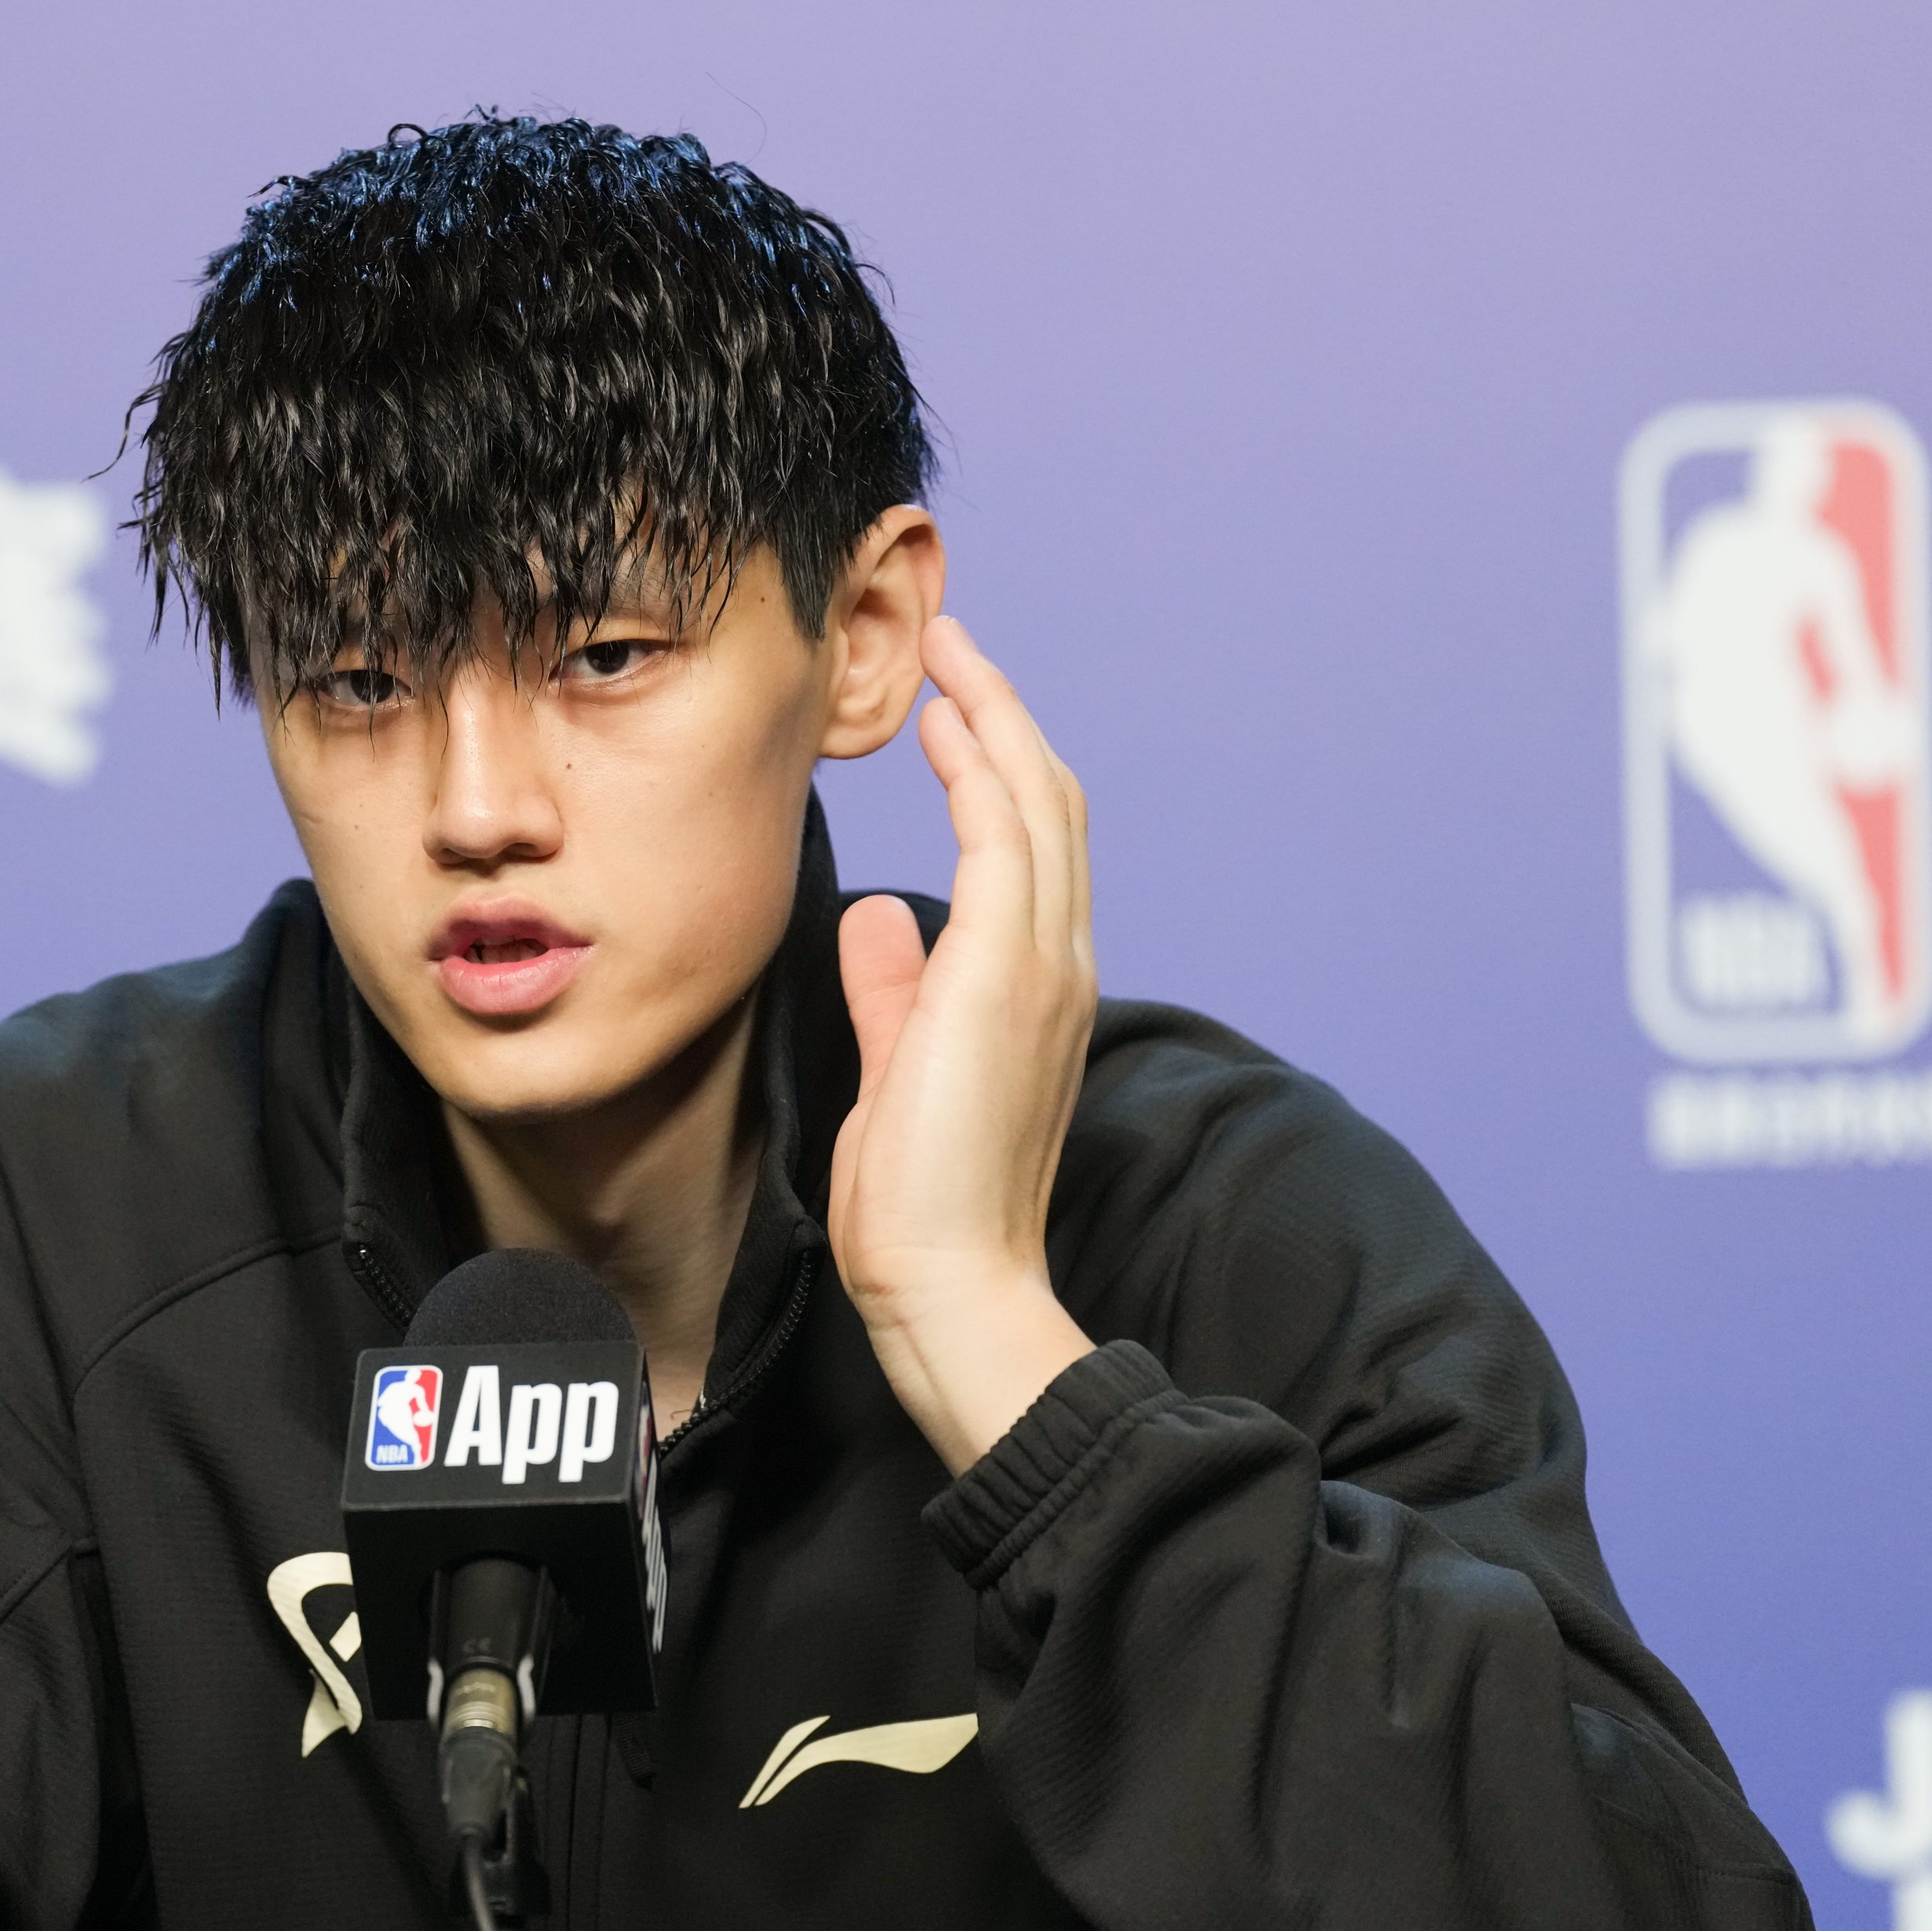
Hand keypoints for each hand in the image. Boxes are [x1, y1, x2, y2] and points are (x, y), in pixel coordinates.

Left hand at [828, 617, 1100, 1472]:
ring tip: (949, 653)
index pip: (1029, 852)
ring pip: (1038, 804)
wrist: (949, 1284)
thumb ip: (894, 991)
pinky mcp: (1006, 974)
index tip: (949, 713)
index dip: (996, 769)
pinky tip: (945, 722)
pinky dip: (981, 767)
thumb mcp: (898, 1071)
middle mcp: (1054, 966)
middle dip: (1001, 716)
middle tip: (953, 646)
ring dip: (994, 718)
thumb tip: (877, 921)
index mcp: (1032, 991)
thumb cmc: (918, 1204)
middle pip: (1047, 805)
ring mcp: (1041, 968)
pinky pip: (1007, 839)